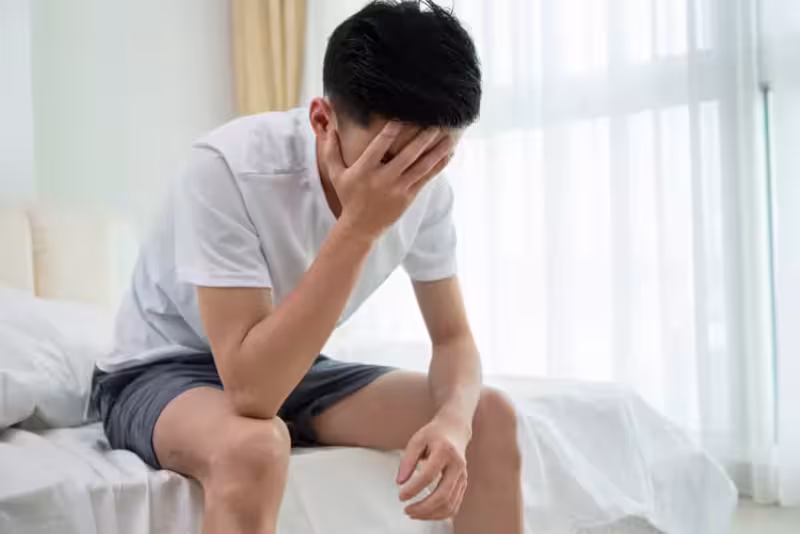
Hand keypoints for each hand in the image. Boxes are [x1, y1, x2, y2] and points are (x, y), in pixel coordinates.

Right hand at [321, 122, 451, 240]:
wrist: (360, 227)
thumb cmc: (348, 197)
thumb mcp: (336, 174)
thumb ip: (331, 150)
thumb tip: (329, 127)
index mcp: (365, 169)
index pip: (380, 145)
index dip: (393, 129)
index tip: (404, 116)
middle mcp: (383, 178)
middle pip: (407, 154)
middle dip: (423, 138)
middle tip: (436, 123)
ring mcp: (398, 188)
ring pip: (421, 166)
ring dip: (436, 150)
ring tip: (448, 136)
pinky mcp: (408, 197)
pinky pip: (426, 178)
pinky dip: (438, 166)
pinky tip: (448, 155)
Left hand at [396, 417, 470, 520]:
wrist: (454, 429)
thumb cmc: (433, 435)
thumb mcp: (417, 440)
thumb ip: (407, 460)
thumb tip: (400, 482)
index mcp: (445, 451)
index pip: (429, 475)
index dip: (413, 489)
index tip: (401, 496)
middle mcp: (457, 465)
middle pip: (443, 495)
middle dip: (423, 507)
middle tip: (406, 509)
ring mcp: (462, 476)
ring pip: (450, 504)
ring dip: (430, 514)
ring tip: (413, 513)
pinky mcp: (463, 484)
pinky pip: (454, 505)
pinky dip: (439, 514)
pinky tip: (426, 513)